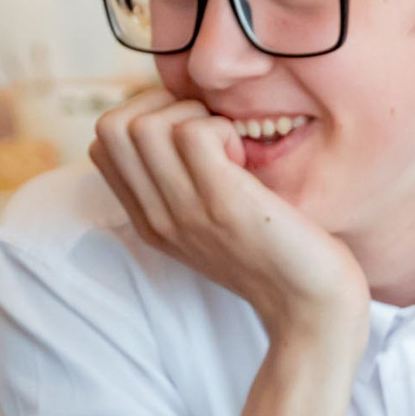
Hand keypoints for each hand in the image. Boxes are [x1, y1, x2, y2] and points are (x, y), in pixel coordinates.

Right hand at [89, 93, 367, 346]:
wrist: (311, 309)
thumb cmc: (280, 258)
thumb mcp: (216, 223)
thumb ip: (189, 185)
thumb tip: (187, 123)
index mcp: (149, 220)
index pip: (103, 144)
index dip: (146, 115)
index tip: (193, 132)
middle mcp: (155, 216)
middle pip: (111, 128)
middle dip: (162, 106)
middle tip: (209, 131)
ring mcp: (183, 210)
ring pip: (143, 125)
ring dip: (191, 115)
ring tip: (228, 146)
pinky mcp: (221, 203)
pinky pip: (193, 133)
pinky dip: (221, 127)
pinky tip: (245, 156)